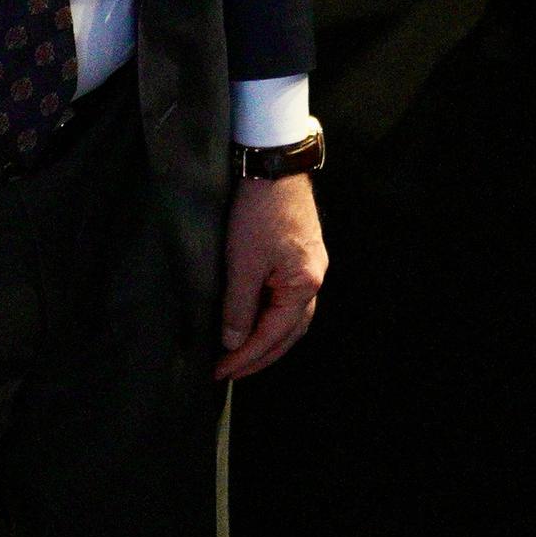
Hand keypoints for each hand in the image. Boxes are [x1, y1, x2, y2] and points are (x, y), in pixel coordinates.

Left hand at [214, 171, 327, 381]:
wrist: (272, 164)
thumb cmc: (258, 212)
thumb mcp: (242, 263)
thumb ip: (238, 307)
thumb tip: (233, 342)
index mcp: (304, 284)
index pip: (273, 335)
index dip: (245, 357)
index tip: (220, 371)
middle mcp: (315, 279)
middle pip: (290, 332)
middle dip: (261, 355)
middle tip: (232, 372)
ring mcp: (311, 266)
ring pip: (292, 318)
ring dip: (268, 339)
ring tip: (242, 354)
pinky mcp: (302, 255)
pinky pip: (289, 299)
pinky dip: (271, 317)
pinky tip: (256, 320)